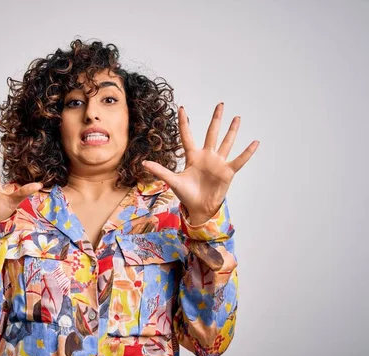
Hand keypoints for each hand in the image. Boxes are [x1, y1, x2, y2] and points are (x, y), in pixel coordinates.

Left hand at [143, 103, 258, 224]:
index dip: (184, 122)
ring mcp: (218, 163)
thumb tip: (144, 163)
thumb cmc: (186, 194)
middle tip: (220, 105)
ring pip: (226, 142)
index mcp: (192, 156)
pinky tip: (255, 142)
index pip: (187, 135)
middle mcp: (206, 156)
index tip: (182, 108)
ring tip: (237, 118)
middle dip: (216, 119)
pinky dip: (247, 152)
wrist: (199, 208)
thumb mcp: (173, 181)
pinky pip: (239, 160)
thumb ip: (160, 171)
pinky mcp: (227, 172)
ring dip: (232, 131)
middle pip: (211, 133)